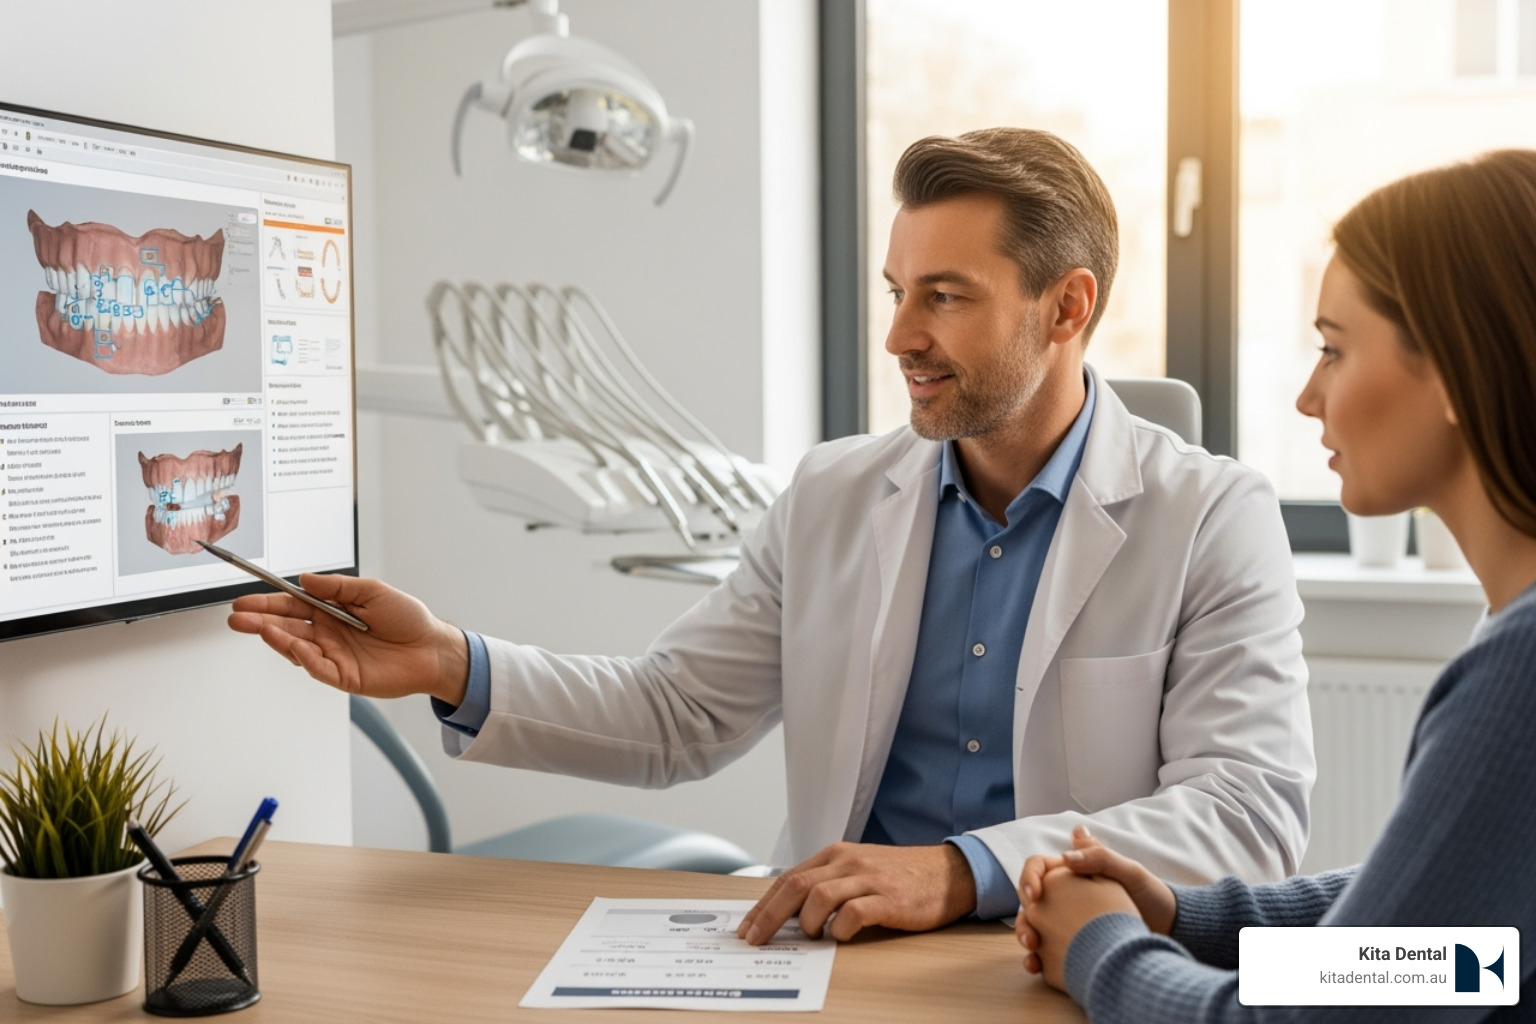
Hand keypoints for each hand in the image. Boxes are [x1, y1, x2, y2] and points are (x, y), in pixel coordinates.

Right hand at [227, 574, 469, 704]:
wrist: (433, 648)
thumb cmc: (408, 619)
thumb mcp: (374, 591)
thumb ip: (339, 586)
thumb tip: (306, 579)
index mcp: (332, 610)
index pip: (292, 604)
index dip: (268, 601)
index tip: (245, 599)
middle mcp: (327, 633)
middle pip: (286, 626)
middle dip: (259, 621)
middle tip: (237, 617)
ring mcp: (333, 655)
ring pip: (296, 647)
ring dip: (275, 637)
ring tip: (257, 627)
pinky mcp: (343, 676)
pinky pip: (317, 667)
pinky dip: (303, 656)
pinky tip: (291, 645)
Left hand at [736, 842, 975, 944]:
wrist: (949, 872)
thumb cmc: (900, 876)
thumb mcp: (858, 870)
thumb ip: (827, 883)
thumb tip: (789, 912)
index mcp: (836, 854)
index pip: (788, 878)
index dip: (764, 906)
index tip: (748, 928)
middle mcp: (848, 862)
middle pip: (796, 886)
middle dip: (769, 916)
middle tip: (755, 939)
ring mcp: (869, 879)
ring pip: (819, 896)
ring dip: (807, 921)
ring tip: (812, 936)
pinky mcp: (889, 899)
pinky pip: (854, 912)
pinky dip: (840, 928)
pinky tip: (841, 936)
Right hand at [1017, 825, 1175, 978]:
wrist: (1170, 929)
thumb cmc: (1152, 896)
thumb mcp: (1130, 872)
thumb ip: (1100, 857)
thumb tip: (1066, 857)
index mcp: (1074, 872)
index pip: (1038, 867)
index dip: (1029, 878)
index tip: (1035, 895)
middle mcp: (1066, 895)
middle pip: (1030, 900)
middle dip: (1024, 915)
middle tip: (1031, 933)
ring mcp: (1068, 921)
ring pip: (1035, 925)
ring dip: (1026, 935)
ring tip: (1033, 950)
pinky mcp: (1073, 943)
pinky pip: (1048, 948)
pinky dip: (1037, 957)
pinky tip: (1037, 965)